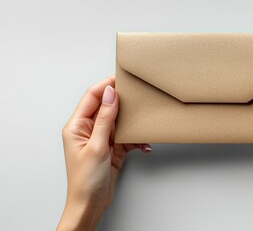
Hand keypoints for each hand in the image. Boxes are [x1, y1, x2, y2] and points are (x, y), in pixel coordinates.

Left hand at [57, 76, 151, 230]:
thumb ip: (104, 119)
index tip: (122, 80)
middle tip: (138, 99)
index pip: (92, 97)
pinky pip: (127, 137)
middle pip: (107, 107)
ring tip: (144, 126)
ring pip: (119, 122)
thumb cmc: (85, 180)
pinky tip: (143, 146)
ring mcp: (101, 139)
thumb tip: (110, 94)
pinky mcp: (112, 148)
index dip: (106, 86)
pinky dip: (136, 140)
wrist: (90, 204)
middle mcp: (88, 130)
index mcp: (77, 126)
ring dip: (133, 124)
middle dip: (123, 104)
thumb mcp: (97, 147)